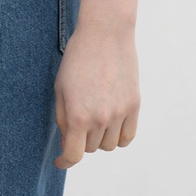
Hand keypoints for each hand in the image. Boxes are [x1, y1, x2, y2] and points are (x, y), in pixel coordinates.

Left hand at [53, 23, 140, 169]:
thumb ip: (63, 119)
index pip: (74, 155)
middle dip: (80, 139)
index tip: (60, 161)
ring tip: (94, 117)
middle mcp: (101, 118)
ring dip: (99, 138)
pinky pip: (128, 137)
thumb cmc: (77, 58)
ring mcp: (120, 113)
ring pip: (109, 145)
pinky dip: (119, 136)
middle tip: (77, 119)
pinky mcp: (134, 105)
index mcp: (78, 115)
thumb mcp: (60, 87)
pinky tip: (111, 124)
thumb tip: (67, 144)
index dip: (65, 162)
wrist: (105, 34)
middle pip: (90, 148)